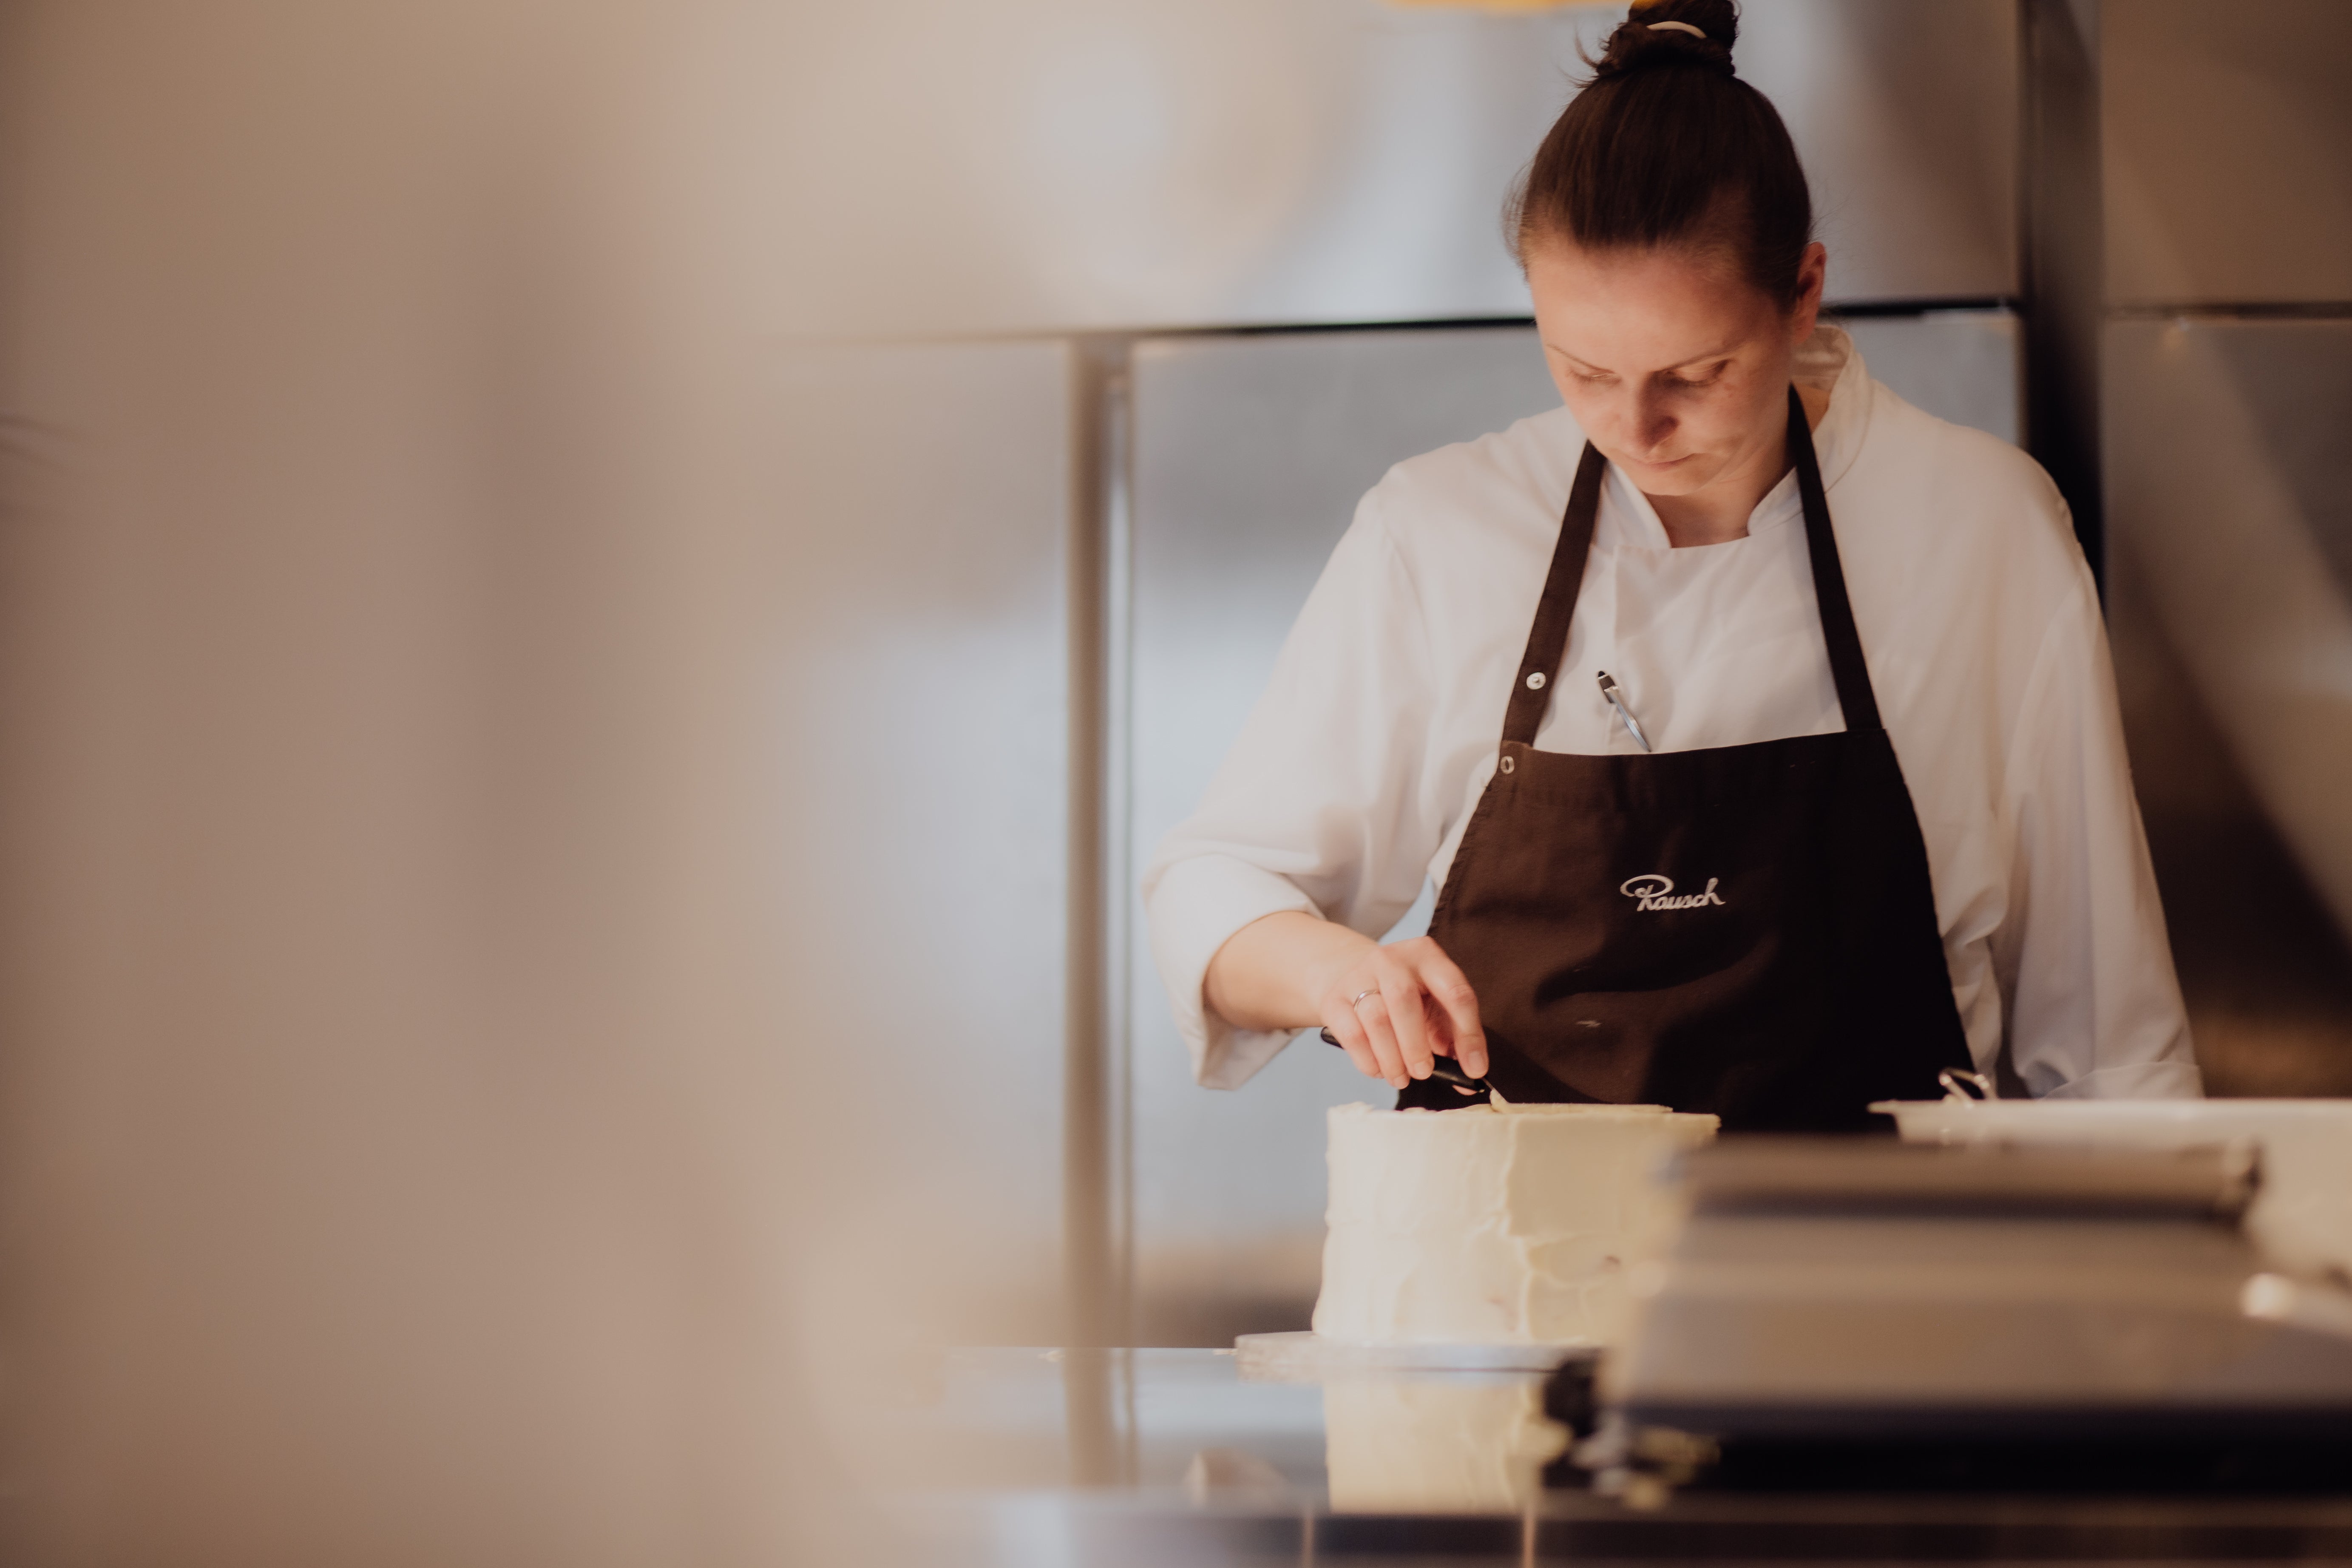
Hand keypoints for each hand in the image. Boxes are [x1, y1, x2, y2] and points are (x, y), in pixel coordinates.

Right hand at [1311, 935, 1486, 1091]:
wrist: (1353, 977)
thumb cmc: (1405, 998)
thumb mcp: (1435, 1006)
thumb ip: (1455, 1038)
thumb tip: (1471, 1076)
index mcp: (1427, 956)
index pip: (1455, 991)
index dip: (1469, 1034)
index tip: (1474, 1068)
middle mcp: (1391, 959)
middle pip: (1404, 1000)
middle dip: (1416, 1045)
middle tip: (1424, 1071)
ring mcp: (1359, 976)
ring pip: (1376, 1019)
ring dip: (1392, 1058)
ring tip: (1402, 1077)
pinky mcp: (1334, 998)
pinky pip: (1351, 1034)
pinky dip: (1368, 1060)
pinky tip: (1379, 1070)